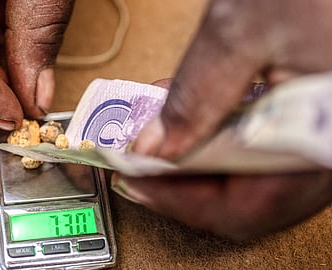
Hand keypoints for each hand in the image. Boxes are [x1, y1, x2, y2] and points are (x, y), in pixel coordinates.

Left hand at [117, 0, 331, 239]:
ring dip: (200, 163)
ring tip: (158, 139)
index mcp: (322, 139)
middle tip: (140, 165)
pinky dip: (222, 141)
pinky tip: (197, 119)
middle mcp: (329, 149)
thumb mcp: (242, 29)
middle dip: (184, 185)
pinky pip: (265, 150)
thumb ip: (195, 96)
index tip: (132, 181)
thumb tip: (153, 148)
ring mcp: (324, 137)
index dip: (178, 202)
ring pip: (254, 180)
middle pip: (247, 203)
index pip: (241, 209)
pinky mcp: (314, 119)